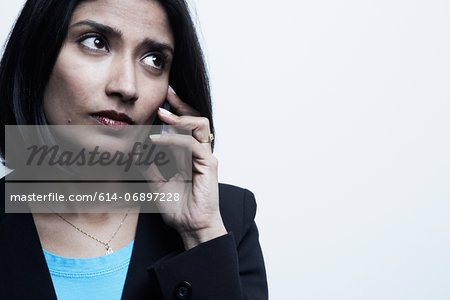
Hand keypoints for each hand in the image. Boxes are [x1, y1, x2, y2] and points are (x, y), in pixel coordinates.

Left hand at [142, 87, 226, 249]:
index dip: (175, 111)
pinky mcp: (208, 165)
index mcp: (189, 154)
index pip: (185, 125)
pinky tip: (156, 141)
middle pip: (197, 118)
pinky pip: (191, 144)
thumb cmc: (178, 207)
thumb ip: (149, 165)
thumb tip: (135, 150)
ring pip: (200, 125)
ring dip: (180, 118)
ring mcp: (206, 157)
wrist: (191, 227)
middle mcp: (200, 152)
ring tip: (162, 114)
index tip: (160, 100)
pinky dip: (173, 139)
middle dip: (182, 105)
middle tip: (166, 94)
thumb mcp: (155, 182)